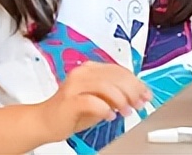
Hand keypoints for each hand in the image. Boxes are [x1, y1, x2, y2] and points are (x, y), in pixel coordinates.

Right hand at [36, 62, 150, 141]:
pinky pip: (91, 101)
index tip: (146, 94)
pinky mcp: (68, 100)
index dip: (136, 82)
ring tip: (126, 111)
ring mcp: (74, 85)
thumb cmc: (72, 111)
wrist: (44, 121)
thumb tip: (138, 94)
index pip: (119, 70)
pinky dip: (105, 109)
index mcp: (91, 68)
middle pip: (115, 76)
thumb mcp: (100, 99)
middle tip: (139, 104)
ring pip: (105, 86)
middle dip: (132, 91)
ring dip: (120, 100)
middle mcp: (82, 73)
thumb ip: (116, 93)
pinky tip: (110, 116)